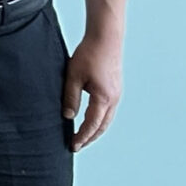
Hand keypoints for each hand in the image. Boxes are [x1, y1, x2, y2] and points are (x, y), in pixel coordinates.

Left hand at [63, 33, 122, 149]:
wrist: (106, 38)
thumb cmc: (88, 55)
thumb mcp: (73, 76)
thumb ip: (71, 97)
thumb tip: (68, 116)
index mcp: (104, 98)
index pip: (92, 125)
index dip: (82, 137)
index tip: (73, 146)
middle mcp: (114, 99)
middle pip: (102, 126)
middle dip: (90, 137)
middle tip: (77, 146)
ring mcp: (117, 94)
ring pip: (107, 119)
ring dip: (96, 130)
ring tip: (83, 137)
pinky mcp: (115, 89)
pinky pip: (108, 111)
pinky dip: (100, 120)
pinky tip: (91, 120)